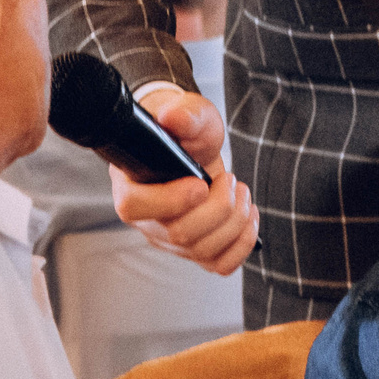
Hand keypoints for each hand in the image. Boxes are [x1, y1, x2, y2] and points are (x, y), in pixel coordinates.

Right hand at [112, 85, 257, 275]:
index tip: (201, 183)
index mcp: (131, 185)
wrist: (194, 148)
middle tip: (230, 179)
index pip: (134, 206)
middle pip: (179, 234)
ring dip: (235, 221)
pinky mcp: (195, 250)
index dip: (170, 200)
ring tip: (241, 191)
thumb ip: (183, 113)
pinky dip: (241, 244)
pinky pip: (219, 265)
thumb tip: (173, 118)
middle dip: (218, 206)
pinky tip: (247, 217)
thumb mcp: (188, 113)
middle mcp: (146, 220)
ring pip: (202, 251)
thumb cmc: (185, 132)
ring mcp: (170, 240)